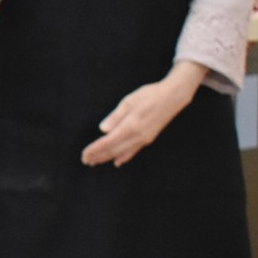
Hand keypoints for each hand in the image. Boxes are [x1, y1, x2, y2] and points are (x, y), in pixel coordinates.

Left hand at [80, 62, 204, 166]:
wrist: (172, 97)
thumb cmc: (149, 96)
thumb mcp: (129, 101)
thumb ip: (116, 117)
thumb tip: (103, 130)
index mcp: (130, 126)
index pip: (108, 142)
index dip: (95, 150)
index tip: (84, 155)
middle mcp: (138, 136)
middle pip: (114, 150)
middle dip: (99, 156)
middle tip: (85, 161)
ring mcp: (144, 139)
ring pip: (123, 153)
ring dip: (108, 158)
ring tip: (96, 162)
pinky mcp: (149, 138)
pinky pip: (134, 151)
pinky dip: (124, 157)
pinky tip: (118, 161)